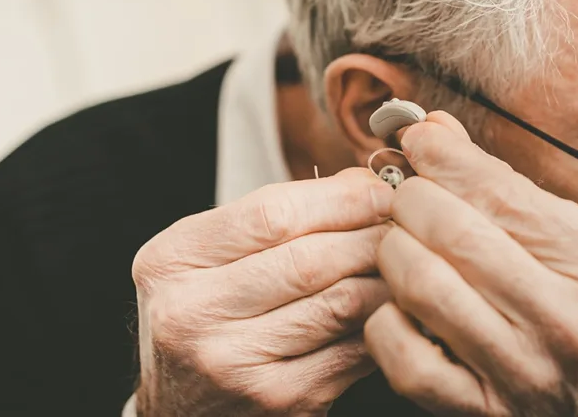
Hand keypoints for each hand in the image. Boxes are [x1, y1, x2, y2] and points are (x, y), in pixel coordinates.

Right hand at [132, 168, 393, 415]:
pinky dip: (381, 322)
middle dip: (371, 234)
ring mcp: (234, 364)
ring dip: (384, 277)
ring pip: (340, 305)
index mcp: (172, 260)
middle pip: (310, 259)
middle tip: (405, 222)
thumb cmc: (200, 315)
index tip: (378, 190)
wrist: (171, 405)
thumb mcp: (208, 254)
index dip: (339, 198)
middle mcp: (193, 314)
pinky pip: (352, 350)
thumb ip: (275, 216)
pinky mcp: (279, 400)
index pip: (271, 215)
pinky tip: (391, 306)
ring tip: (405, 259)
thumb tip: (361, 183)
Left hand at [364, 113, 577, 416]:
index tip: (416, 138)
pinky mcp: (480, 410)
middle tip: (404, 197)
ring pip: (422, 284)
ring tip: (400, 244)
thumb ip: (507, 189)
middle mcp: (564, 317)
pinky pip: (403, 355)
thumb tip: (432, 129)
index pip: (500, 191)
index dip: (444, 157)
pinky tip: (400, 308)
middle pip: (454, 231)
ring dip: (394, 251)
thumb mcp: (576, 247)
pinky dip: (385, 321)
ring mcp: (521, 370)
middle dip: (411, 200)